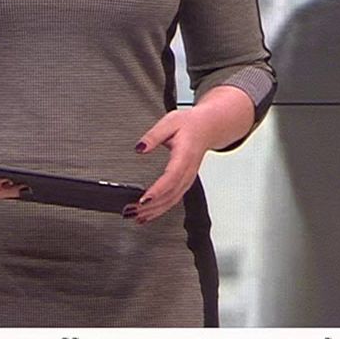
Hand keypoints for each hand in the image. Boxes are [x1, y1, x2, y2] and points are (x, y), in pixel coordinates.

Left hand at [125, 110, 216, 224]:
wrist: (207, 128)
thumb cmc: (190, 124)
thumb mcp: (170, 122)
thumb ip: (153, 136)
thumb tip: (139, 148)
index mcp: (185, 155)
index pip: (172, 176)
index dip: (158, 190)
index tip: (144, 198)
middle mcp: (188, 171)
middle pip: (171, 194)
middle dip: (151, 206)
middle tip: (131, 210)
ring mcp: (188, 179)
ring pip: (172, 200)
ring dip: (154, 211)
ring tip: (136, 216)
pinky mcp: (184, 182)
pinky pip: (173, 200)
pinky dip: (160, 210)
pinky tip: (147, 215)